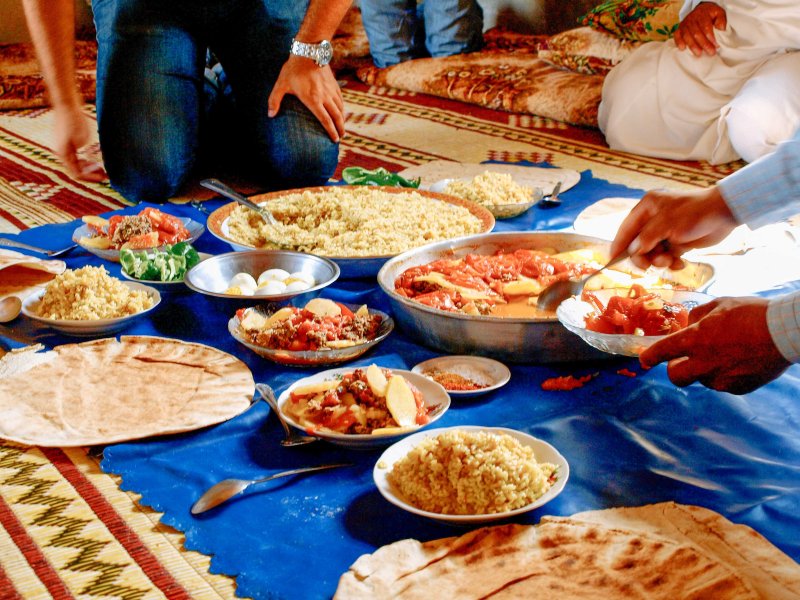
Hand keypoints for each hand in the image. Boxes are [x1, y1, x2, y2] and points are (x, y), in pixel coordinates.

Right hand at [52, 105, 105, 181]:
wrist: (66, 104)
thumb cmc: (75, 120)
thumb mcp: (83, 138)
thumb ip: (84, 153)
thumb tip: (87, 161)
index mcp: (64, 154)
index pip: (77, 174)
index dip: (91, 178)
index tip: (104, 177)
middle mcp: (60, 152)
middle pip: (75, 170)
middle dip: (90, 174)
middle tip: (105, 174)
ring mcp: (62, 147)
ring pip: (75, 164)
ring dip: (88, 168)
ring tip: (101, 168)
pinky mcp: (65, 142)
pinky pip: (74, 157)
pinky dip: (84, 160)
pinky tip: (93, 159)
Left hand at [268, 56, 344, 141]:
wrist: (309, 50)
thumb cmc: (293, 68)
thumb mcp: (281, 84)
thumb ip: (274, 100)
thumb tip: (270, 115)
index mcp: (313, 100)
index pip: (325, 120)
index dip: (331, 131)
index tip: (334, 139)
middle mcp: (325, 97)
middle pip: (336, 116)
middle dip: (340, 128)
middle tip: (341, 137)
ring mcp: (331, 90)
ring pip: (340, 108)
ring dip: (343, 119)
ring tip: (343, 128)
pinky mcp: (334, 84)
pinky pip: (340, 99)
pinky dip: (342, 108)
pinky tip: (342, 111)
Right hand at [609, 186, 737, 270]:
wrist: (725, 214)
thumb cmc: (694, 213)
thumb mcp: (667, 224)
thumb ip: (646, 238)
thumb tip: (632, 251)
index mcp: (647, 208)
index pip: (626, 228)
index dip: (619, 245)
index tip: (612, 260)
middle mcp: (653, 219)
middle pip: (638, 244)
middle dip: (644, 256)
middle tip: (649, 266)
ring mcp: (665, 231)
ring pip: (652, 253)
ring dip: (659, 261)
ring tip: (671, 261)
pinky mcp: (677, 242)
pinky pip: (666, 256)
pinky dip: (671, 262)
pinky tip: (679, 263)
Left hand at [640, 297, 790, 393]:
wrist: (785, 332)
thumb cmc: (752, 313)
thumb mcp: (719, 304)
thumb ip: (697, 316)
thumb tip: (688, 324)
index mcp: (695, 339)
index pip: (662, 352)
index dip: (650, 357)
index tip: (645, 359)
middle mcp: (704, 363)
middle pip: (675, 377)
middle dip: (674, 368)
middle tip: (683, 359)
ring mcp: (721, 378)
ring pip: (702, 379)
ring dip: (704, 369)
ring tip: (726, 352)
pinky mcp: (737, 388)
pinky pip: (722, 383)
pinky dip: (724, 374)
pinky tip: (739, 360)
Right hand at [674, 2, 726, 56]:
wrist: (701, 10)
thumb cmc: (710, 15)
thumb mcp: (719, 13)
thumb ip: (721, 21)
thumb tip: (721, 29)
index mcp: (703, 15)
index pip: (706, 27)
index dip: (710, 37)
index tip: (716, 45)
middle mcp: (692, 19)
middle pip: (696, 33)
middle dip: (704, 44)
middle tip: (711, 52)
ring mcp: (684, 24)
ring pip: (687, 36)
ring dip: (693, 46)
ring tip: (699, 54)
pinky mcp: (679, 29)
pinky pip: (676, 36)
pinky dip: (678, 42)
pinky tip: (683, 48)